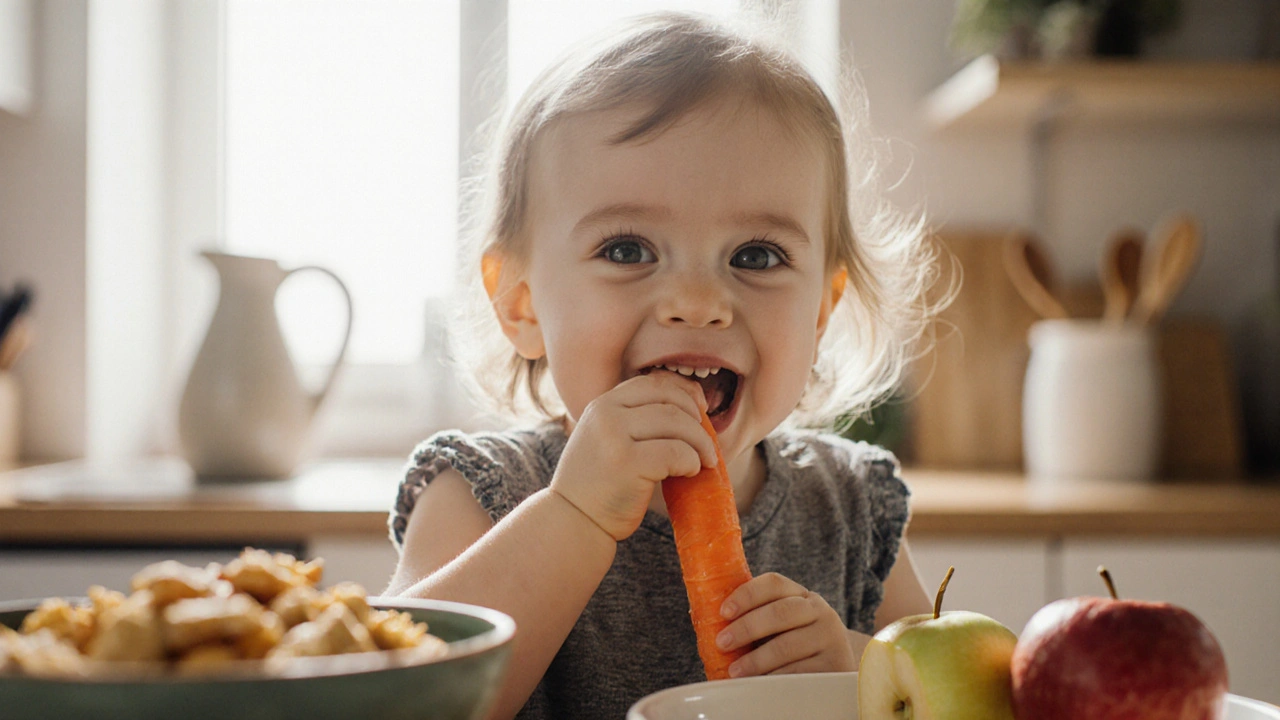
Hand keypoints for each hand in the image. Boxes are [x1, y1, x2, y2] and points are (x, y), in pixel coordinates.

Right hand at [551, 372, 716, 541]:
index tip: (701, 410)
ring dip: (701, 442)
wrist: (572, 520)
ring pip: (677, 423)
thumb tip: (690, 406)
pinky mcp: (627, 463)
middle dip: (698, 421)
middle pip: (669, 401)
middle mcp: (606, 414)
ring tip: (707, 460)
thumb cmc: (598, 484)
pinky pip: (676, 452)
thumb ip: (632, 420)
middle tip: (708, 443)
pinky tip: (691, 471)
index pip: (653, 383)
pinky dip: (692, 460)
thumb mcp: (605, 439)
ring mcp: (614, 437)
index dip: (684, 392)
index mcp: (602, 405)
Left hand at [716, 572, 857, 676]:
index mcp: (802, 595)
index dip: (746, 594)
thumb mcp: (783, 626)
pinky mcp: (835, 665)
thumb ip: (757, 618)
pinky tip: (759, 684)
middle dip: (746, 627)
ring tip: (735, 671)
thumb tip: (706, 621)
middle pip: (780, 612)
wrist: (836, 668)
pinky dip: (774, 678)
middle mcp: (820, 610)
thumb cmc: (796, 644)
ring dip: (755, 660)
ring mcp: (830, 637)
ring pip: (787, 646)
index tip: (723, 612)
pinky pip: (799, 672)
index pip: (774, 583)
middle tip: (722, 643)